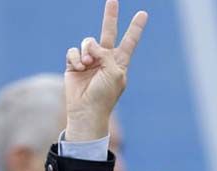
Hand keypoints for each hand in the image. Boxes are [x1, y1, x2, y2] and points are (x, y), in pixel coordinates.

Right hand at [63, 0, 148, 140]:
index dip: (136, 28)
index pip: (129, 41)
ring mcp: (89, 61)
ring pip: (87, 42)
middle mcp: (105, 59)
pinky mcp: (74, 65)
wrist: (86, 111)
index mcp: (119, 62)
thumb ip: (106, 54)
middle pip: (108, 32)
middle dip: (110, 15)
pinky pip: (73, 51)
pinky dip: (76, 58)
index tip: (143, 14)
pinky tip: (79, 67)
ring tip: (87, 65)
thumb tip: (91, 46)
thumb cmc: (104, 96)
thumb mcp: (114, 72)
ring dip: (87, 51)